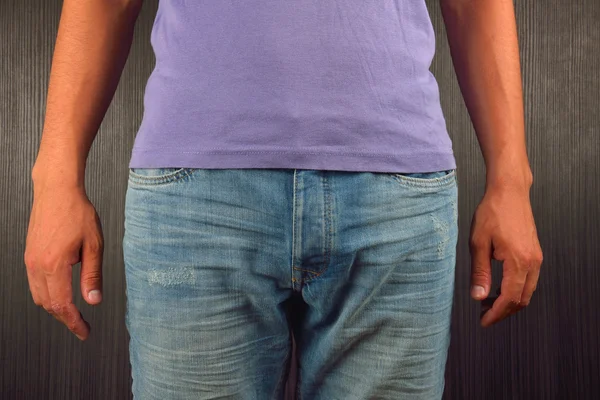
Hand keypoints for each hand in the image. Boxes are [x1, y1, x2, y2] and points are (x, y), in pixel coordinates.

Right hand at [24, 174, 103, 340]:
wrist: (57, 191)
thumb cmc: (77, 213)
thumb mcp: (94, 245)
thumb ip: (93, 275)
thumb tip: (93, 301)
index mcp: (54, 265)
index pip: (62, 305)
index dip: (74, 322)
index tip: (84, 332)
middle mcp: (37, 265)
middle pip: (48, 305)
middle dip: (65, 318)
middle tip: (82, 325)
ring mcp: (30, 260)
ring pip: (39, 296)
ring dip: (55, 308)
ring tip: (74, 312)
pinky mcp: (29, 256)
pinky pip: (34, 284)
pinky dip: (47, 295)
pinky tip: (61, 294)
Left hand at [468, 182, 542, 326]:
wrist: (509, 192)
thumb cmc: (492, 212)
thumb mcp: (478, 243)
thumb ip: (480, 272)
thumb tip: (478, 296)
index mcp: (519, 261)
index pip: (510, 298)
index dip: (496, 313)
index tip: (484, 321)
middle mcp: (532, 262)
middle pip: (521, 299)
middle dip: (503, 311)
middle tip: (484, 314)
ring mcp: (536, 257)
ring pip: (527, 291)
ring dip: (509, 301)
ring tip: (488, 302)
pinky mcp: (534, 253)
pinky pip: (528, 280)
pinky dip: (515, 289)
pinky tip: (498, 287)